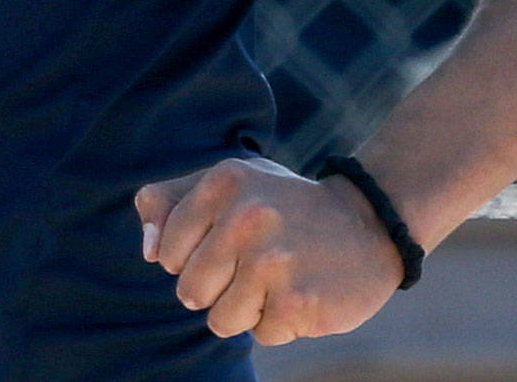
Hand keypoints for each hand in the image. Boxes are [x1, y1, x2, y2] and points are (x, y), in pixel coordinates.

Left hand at [135, 156, 403, 345]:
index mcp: (224, 182)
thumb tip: (147, 251)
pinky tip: (303, 291)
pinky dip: (279, 323)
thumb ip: (171, 204)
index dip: (191, 259)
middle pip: (190, 291)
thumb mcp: (230, 184)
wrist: (369, 223)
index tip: (225, 244)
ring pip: (221, 320)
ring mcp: (274, 262)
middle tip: (254, 267)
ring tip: (278, 279)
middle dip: (217, 289)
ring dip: (248, 310)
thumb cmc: (282, 206)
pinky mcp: (298, 302)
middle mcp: (247, 218)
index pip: (165, 252)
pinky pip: (261, 334)